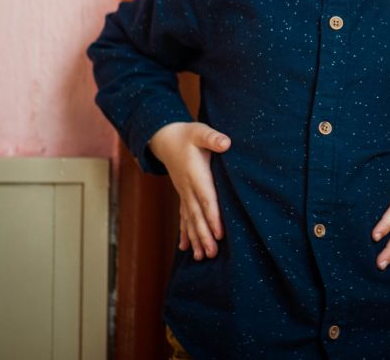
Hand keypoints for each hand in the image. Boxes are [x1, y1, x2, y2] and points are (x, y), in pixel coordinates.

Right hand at [148, 121, 231, 259]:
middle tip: (212, 254)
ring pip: (190, 220)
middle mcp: (188, 188)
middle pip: (197, 215)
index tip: (219, 233)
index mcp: (195, 174)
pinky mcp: (182, 194)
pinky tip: (185, 248)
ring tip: (202, 257)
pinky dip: (185, 232)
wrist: (164, 138)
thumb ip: (212, 137)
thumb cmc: (185, 134)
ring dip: (196, 238)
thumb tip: (226, 143)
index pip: (206, 199)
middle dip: (204, 235)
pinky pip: (183, 217)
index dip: (212, 216)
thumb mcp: (199, 131)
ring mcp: (183, 193)